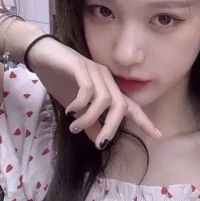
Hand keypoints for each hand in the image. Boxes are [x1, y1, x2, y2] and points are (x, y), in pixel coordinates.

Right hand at [27, 37, 160, 148]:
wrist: (41, 56)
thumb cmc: (61, 80)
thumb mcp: (76, 109)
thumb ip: (90, 124)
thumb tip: (100, 142)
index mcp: (108, 88)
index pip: (129, 106)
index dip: (143, 120)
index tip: (157, 135)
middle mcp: (105, 78)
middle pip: (120, 105)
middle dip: (112, 127)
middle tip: (100, 144)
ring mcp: (94, 70)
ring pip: (104, 99)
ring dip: (90, 118)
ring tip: (75, 126)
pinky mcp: (80, 66)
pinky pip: (87, 88)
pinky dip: (80, 103)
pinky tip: (70, 110)